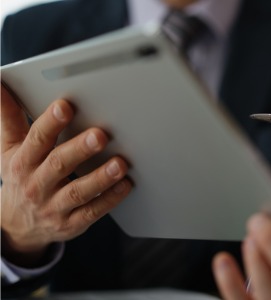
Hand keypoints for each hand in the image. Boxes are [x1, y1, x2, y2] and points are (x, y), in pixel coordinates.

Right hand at [1, 85, 131, 265]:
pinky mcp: (72, 223)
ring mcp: (54, 206)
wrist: (17, 225)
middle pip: (58, 165)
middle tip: (100, 135)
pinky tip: (126, 184)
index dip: (50, 122)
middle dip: (79, 150)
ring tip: (120, 163)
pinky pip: (92, 212)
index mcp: (23, 162)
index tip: (66, 106)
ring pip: (78, 192)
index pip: (36, 139)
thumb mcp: (9, 148)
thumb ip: (9, 117)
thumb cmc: (20, 176)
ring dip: (100, 178)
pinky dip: (110, 199)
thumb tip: (0, 83)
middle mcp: (37, 185)